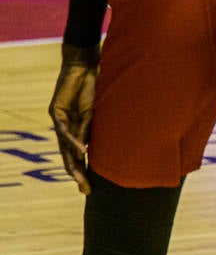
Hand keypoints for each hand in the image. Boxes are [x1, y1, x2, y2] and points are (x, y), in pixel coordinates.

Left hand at [48, 44, 99, 193]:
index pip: (80, 156)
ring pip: (65, 147)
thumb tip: (121, 144)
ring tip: (81, 179)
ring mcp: (60, 120)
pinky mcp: (56, 111)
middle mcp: (67, 128)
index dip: (85, 172)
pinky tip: (82, 150)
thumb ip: (104, 128)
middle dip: (78, 175)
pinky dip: (74, 140)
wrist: (85, 64)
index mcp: (79, 130)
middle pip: (70, 157)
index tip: (91, 189)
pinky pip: (65, 129)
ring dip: (73, 163)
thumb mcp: (104, 112)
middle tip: (86, 190)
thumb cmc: (99, 85)